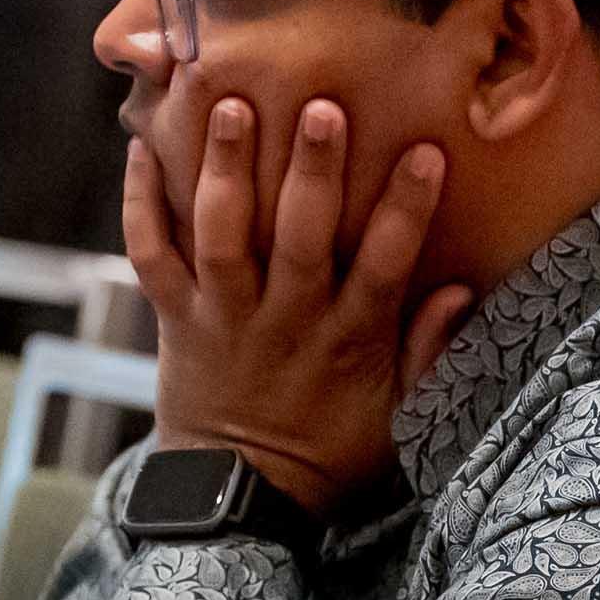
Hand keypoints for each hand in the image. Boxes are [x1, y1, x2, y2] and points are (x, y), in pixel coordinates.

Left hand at [125, 96, 475, 518]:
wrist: (237, 493)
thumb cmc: (328, 448)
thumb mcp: (396, 413)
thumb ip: (427, 350)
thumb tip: (462, 289)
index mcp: (349, 338)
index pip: (385, 265)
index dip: (405, 210)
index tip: (424, 153)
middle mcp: (285, 320)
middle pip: (300, 238)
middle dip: (311, 172)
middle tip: (320, 108)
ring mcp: (223, 316)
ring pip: (220, 237)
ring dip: (225, 170)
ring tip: (228, 106)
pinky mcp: (174, 319)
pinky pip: (150, 258)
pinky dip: (140, 206)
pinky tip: (138, 151)